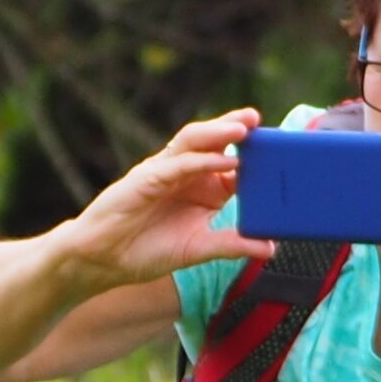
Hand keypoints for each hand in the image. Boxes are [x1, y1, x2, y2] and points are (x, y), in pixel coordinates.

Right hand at [51, 109, 261, 291]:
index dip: (254, 154)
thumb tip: (270, 247)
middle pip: (213, 142)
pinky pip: (177, 165)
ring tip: (244, 127)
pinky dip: (201, 160)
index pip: (232, 162)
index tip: (280, 148)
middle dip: (236, 128)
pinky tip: (223, 159)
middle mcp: (184, 174)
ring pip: (194, 143)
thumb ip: (233, 245)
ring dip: (219, 132)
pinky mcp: (145, 180)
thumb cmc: (144, 252)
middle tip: (258, 119)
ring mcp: (164, 173)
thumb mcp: (198, 249)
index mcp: (200, 188)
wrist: (100, 262)